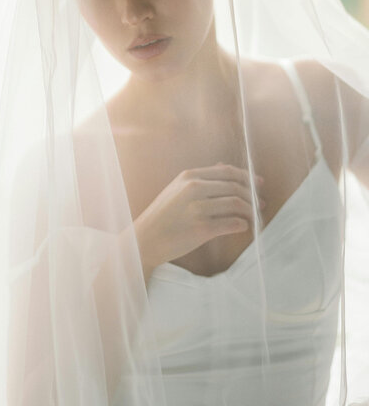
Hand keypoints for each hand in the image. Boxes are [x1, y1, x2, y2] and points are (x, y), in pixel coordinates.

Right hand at [134, 163, 262, 277]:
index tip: (259, 183)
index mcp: (189, 176)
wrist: (145, 239)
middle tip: (261, 203)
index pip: (227, 171)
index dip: (247, 176)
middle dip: (252, 194)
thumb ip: (200, 178)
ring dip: (250, 210)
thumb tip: (224, 165)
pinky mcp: (201, 229)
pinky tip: (244, 227)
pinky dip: (242, 225)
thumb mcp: (177, 188)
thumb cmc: (163, 215)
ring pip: (236, 204)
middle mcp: (194, 189)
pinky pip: (231, 224)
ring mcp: (198, 209)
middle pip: (234, 186)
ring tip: (255, 216)